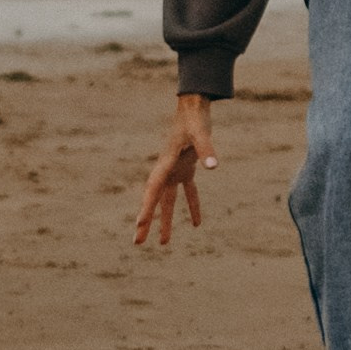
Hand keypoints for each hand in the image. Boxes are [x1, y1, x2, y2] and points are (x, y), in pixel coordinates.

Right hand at [135, 93, 216, 247]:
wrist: (194, 106)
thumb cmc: (195, 118)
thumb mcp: (201, 133)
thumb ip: (206, 149)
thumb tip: (212, 166)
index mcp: (165, 163)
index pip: (153, 189)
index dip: (146, 207)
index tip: (139, 223)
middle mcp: (166, 170)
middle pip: (154, 201)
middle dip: (146, 221)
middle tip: (137, 242)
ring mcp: (175, 170)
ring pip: (167, 201)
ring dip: (165, 221)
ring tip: (164, 243)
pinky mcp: (186, 169)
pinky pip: (187, 192)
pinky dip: (192, 206)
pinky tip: (197, 224)